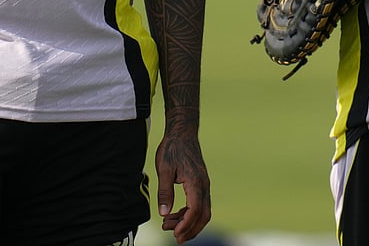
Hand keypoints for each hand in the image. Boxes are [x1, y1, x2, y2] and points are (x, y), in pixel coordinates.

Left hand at [153, 123, 210, 243]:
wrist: (182, 133)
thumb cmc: (172, 148)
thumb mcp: (164, 169)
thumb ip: (165, 192)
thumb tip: (164, 213)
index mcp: (196, 182)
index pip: (195, 210)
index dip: (186, 225)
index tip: (174, 234)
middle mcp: (204, 185)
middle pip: (203, 215)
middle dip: (191, 229)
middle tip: (175, 238)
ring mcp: (204, 184)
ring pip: (203, 211)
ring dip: (189, 222)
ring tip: (168, 225)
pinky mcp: (201, 183)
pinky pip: (199, 204)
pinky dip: (189, 214)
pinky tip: (175, 215)